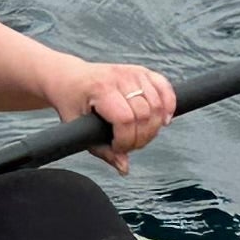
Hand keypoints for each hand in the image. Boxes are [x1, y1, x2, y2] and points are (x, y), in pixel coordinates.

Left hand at [50, 57, 176, 169]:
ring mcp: (133, 72)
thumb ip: (102, 150)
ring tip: (142, 135)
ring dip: (154, 126)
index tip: (118, 148)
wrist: (70, 77)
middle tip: (130, 144)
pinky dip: (169, 104)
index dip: (126, 140)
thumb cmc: (72, 102)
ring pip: (158, 104)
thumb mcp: (78, 128)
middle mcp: (119, 78)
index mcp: (100, 89)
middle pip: (145, 114)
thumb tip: (124, 167)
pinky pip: (165, 87)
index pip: (125, 119)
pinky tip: (164, 119)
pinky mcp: (142, 71)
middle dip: (141, 137)